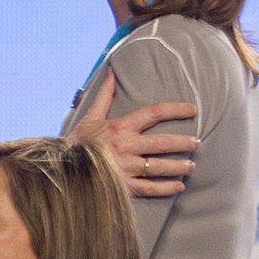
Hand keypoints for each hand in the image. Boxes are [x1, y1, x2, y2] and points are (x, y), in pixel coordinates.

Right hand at [69, 70, 197, 196]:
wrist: (61, 169)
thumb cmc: (77, 142)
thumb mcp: (90, 117)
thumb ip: (104, 95)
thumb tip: (112, 71)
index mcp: (120, 127)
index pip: (153, 113)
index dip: (174, 109)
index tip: (192, 109)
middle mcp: (125, 146)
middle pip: (161, 142)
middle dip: (182, 142)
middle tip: (197, 142)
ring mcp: (125, 167)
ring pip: (159, 166)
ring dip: (178, 165)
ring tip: (192, 165)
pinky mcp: (123, 186)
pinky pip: (149, 187)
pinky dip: (166, 187)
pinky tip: (179, 185)